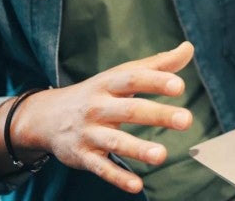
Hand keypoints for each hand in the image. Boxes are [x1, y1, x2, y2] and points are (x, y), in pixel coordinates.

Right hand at [0, 42, 195, 192]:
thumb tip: (188, 48)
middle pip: (130, 110)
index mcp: (109, 84)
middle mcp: (98, 106)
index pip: (133, 79)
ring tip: (162, 155)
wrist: (46, 117)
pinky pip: (101, 168)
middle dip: (158, 115)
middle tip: (186, 119)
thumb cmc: (96, 93)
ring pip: (115, 142)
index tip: (180, 86)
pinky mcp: (82, 156)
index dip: (156, 81)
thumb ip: (157, 65)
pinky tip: (136, 185)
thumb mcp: (121, 75)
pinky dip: (118, 178)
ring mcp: (89, 132)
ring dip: (138, 149)